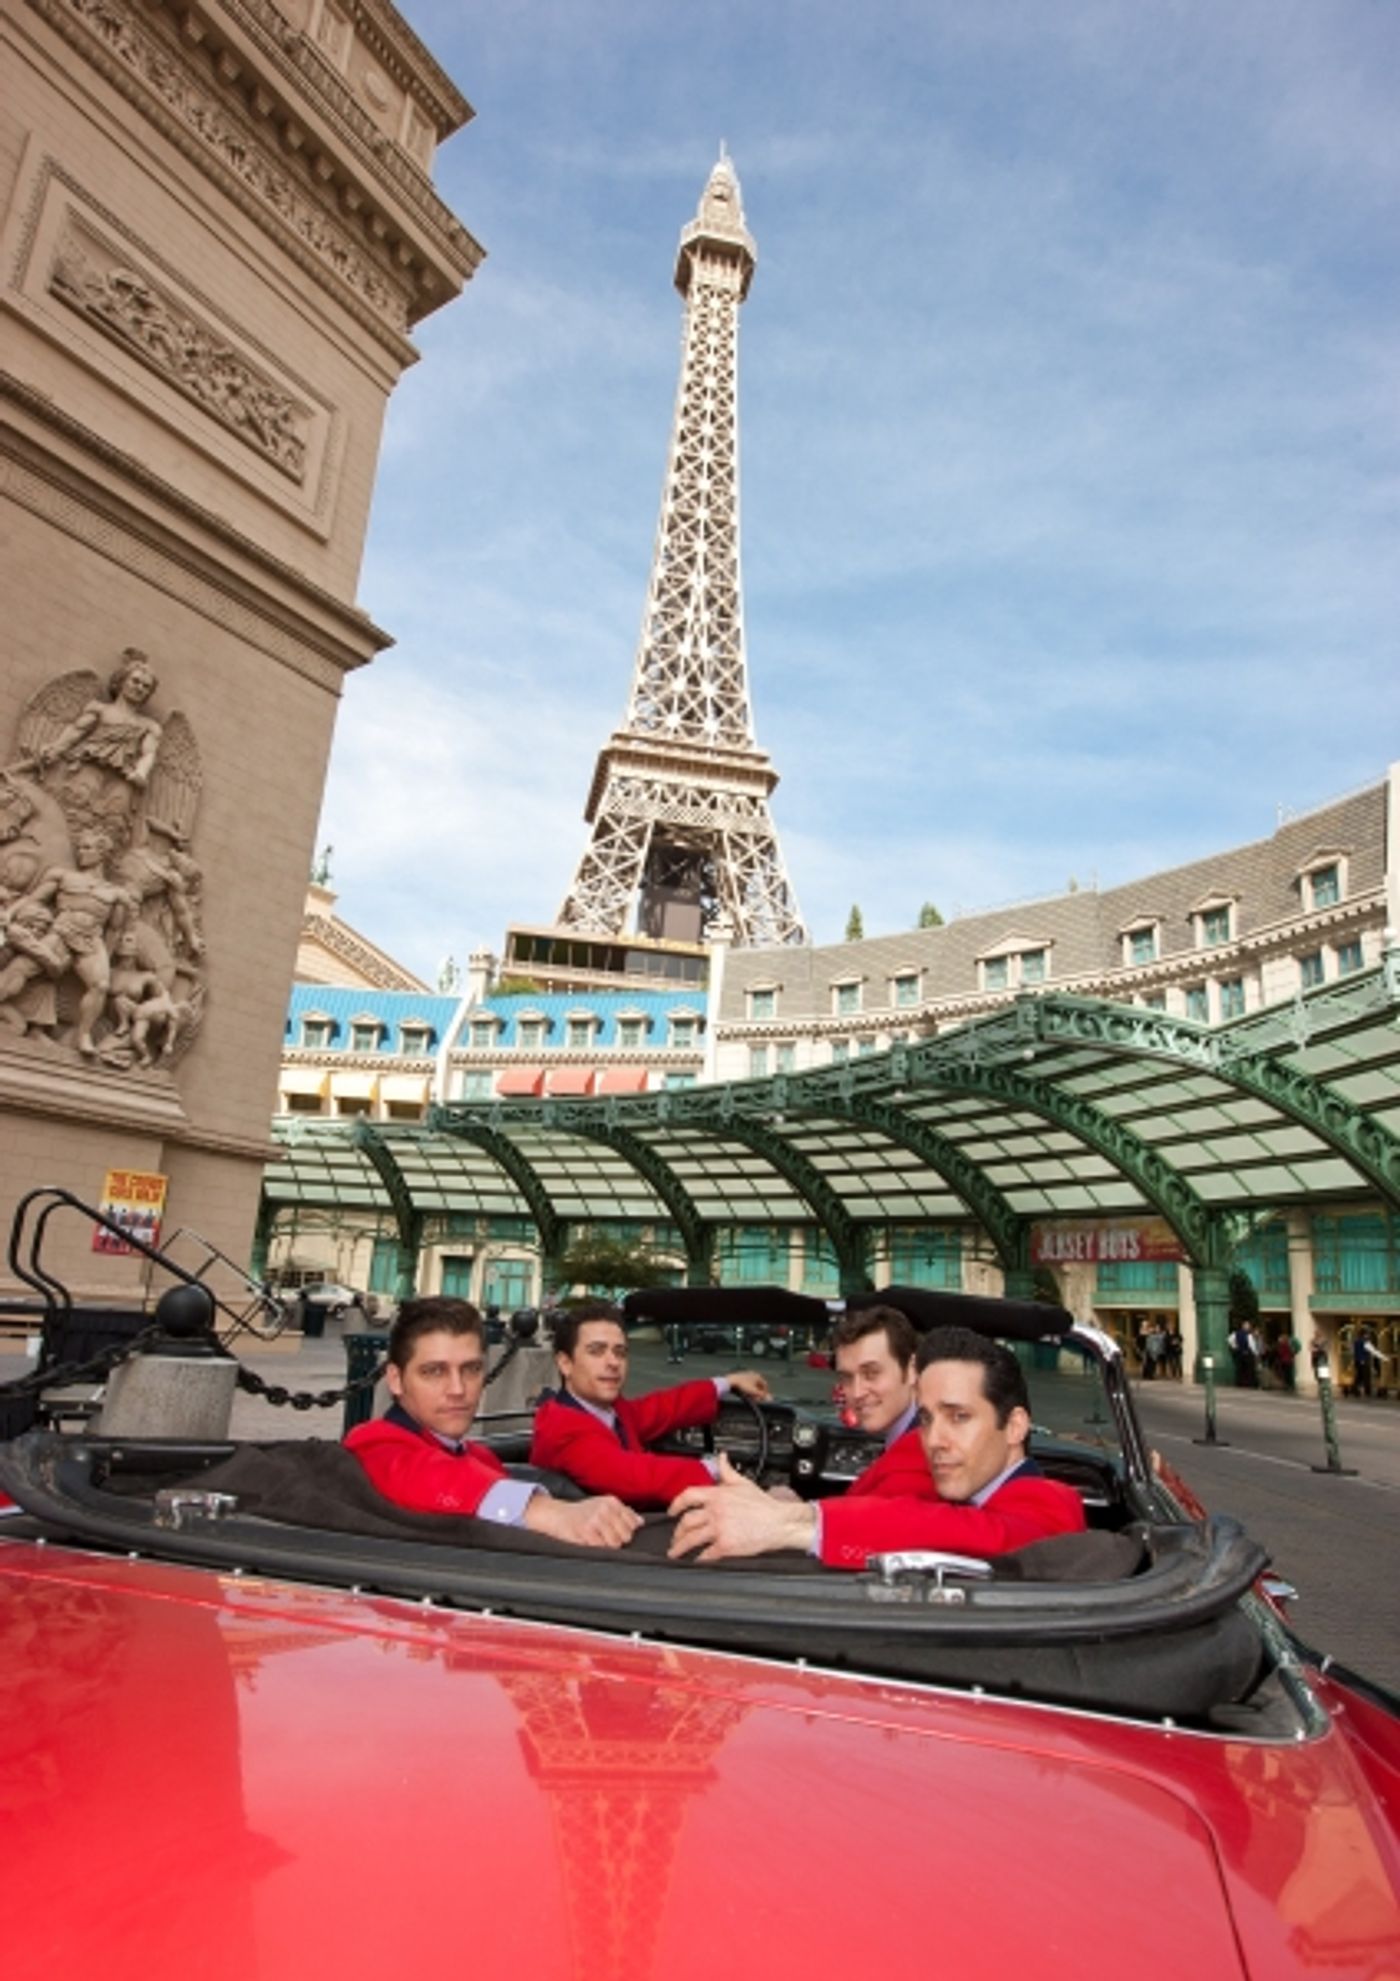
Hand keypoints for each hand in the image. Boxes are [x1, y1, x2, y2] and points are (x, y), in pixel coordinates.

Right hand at [525, 1493, 641, 1549]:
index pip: (632, 1523)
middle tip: (605, 1537)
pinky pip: (601, 1547)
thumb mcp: (604, 1506)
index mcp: (612, 1502)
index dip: (627, 1532)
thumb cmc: (583, 1512)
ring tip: (598, 1540)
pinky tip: (590, 1542)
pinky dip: (597, 1548)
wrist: (558, 1515)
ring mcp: (595, 1519)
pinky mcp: (586, 1530)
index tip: (617, 1532)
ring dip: (608, 1546)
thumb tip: (641, 1522)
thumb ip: (624, 1513)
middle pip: (626, 1535)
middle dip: (618, 1540)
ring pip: (615, 1543)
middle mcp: (605, 1508)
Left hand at [667, 1453, 815, 1560]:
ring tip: (675, 1553)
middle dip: (677, 1531)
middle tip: (674, 1537)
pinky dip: (700, 1558)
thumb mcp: (743, 1483)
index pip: (688, 1496)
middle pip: (686, 1521)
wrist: (779, 1522)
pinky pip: (706, 1554)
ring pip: (691, 1539)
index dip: (675, 1504)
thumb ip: (727, 1470)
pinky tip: (697, 1560)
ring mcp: (719, 1529)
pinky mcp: (726, 1545)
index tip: (671, 1511)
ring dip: (680, 1547)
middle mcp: (715, 1511)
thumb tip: (721, 1458)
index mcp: (717, 1495)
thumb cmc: (763, 1505)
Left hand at [726, 1369, 771, 1401]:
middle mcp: (753, 1374)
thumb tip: (770, 1399)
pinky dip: (748, 1389)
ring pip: (752, 1385)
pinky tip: (745, 1393)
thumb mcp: (754, 1392)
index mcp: (758, 1376)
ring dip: (753, 1391)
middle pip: (759, 1385)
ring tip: (751, 1397)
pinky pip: (747, 1384)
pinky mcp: (741, 1377)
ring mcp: (747, 1375)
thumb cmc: (743, 1385)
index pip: (765, 1385)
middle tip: (757, 1399)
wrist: (731, 1381)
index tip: (763, 1398)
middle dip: (758, 1393)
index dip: (765, 1392)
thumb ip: (762, 1395)